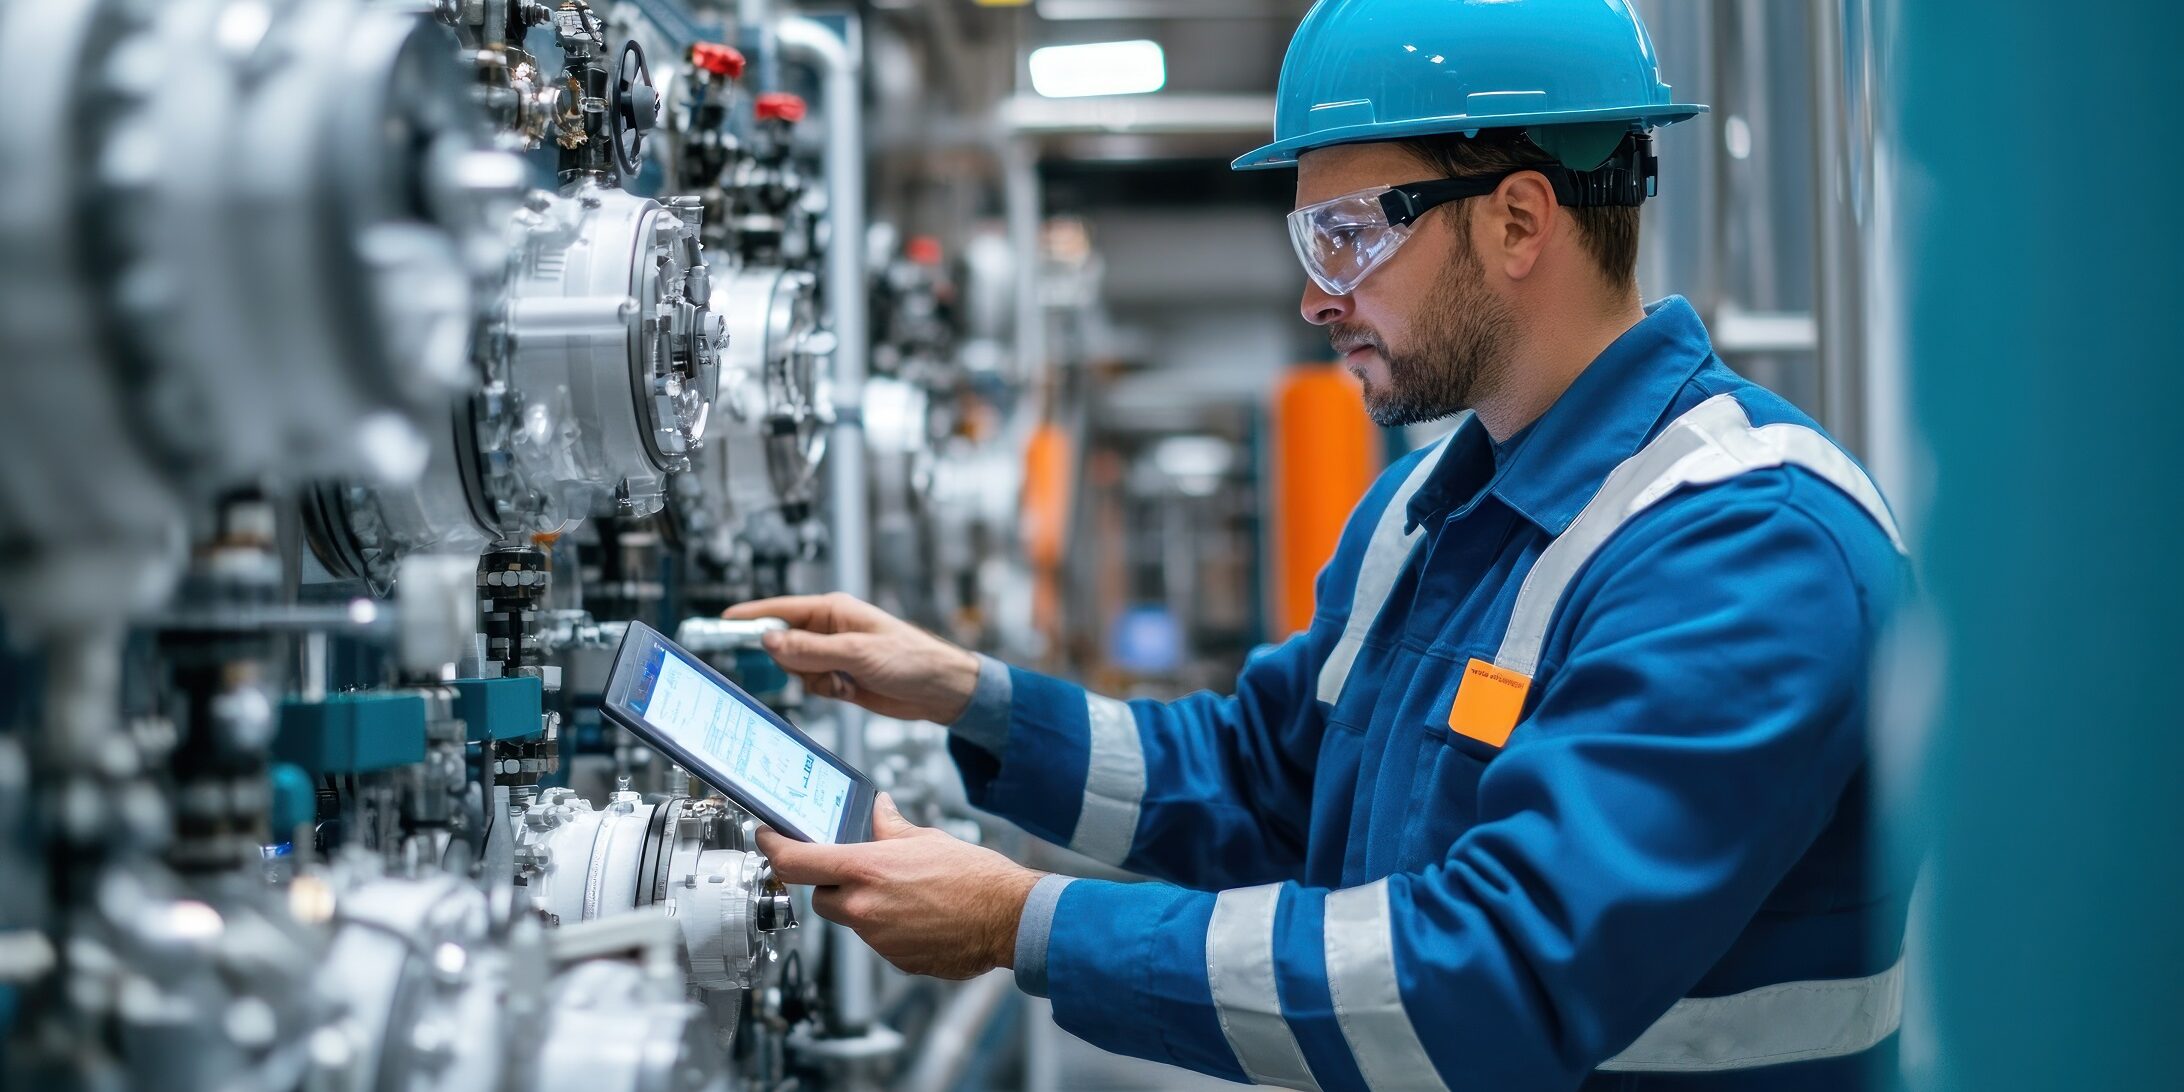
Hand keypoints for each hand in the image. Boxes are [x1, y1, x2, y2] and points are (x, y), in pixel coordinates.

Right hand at [724, 593, 980, 723]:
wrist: (940, 690)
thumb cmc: (911, 659)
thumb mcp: (857, 653)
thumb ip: (811, 649)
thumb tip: (771, 641)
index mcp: (833, 611)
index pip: (781, 610)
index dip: (752, 617)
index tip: (723, 622)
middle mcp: (830, 629)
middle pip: (784, 643)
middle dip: (794, 661)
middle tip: (820, 669)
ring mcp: (834, 654)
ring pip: (797, 668)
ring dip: (814, 680)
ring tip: (845, 680)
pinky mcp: (840, 676)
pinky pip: (814, 685)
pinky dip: (827, 691)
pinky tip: (851, 690)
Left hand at [757, 794, 1041, 980]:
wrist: (1008, 918)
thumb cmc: (975, 877)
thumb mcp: (926, 839)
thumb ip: (890, 828)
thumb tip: (878, 811)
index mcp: (866, 869)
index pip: (796, 861)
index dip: (773, 847)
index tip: (767, 838)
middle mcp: (863, 907)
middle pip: (822, 896)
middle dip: (834, 884)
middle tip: (864, 870)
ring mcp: (877, 939)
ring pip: (852, 920)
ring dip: (866, 906)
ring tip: (907, 894)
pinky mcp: (895, 960)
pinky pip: (879, 941)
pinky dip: (890, 928)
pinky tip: (920, 916)